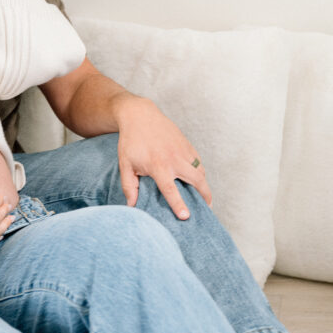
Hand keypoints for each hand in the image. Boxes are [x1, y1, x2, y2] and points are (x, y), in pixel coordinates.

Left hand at [115, 97, 212, 219]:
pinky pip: (198, 161)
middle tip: (207, 208)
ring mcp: (183, 151)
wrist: (140, 115)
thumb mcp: (125, 165)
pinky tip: (197, 179)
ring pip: (200, 171)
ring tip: (203, 196)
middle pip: (197, 180)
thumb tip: (131, 206)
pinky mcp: (187, 144)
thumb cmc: (131, 141)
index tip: (186, 216)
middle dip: (205, 195)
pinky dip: (200, 172)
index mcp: (158, 165)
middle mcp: (174, 159)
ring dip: (204, 184)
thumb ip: (129, 186)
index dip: (178, 204)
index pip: (170, 189)